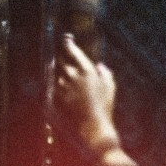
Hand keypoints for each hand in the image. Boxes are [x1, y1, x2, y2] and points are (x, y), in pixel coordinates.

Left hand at [53, 33, 118, 153]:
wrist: (93, 126)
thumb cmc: (105, 108)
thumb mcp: (111, 89)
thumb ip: (106, 74)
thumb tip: (100, 66)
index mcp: (87, 71)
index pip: (74, 52)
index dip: (69, 43)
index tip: (66, 38)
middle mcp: (74, 76)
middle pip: (62, 60)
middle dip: (62, 57)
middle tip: (63, 55)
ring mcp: (64, 86)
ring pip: (57, 73)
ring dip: (60, 72)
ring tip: (65, 75)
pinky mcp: (58, 97)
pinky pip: (54, 86)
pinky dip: (56, 84)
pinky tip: (61, 87)